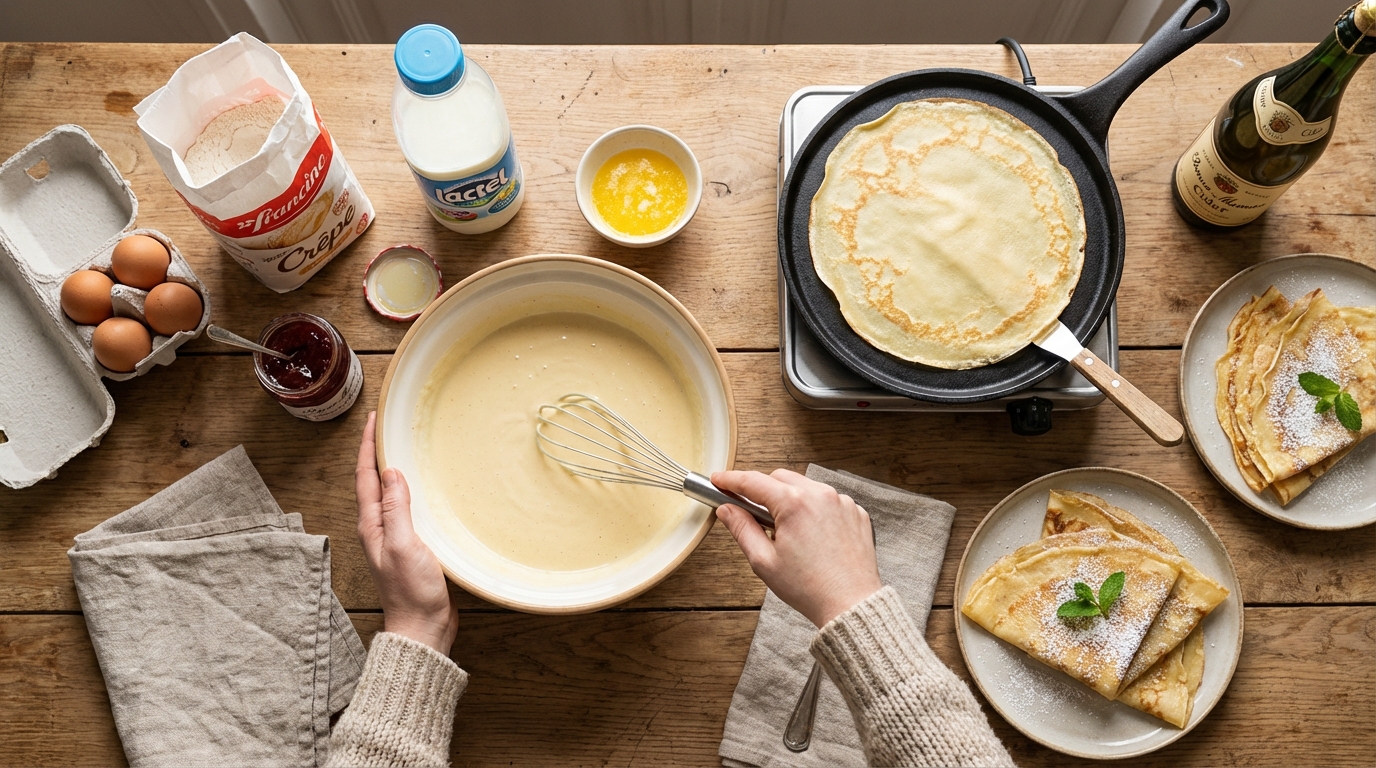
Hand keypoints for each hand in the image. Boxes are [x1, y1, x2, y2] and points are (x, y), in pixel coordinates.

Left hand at [355, 411, 457, 653]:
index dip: (368, 447)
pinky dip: (409, 488)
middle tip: (385, 425)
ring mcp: (394, 537)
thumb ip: (396, 508)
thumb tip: (391, 472)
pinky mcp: (410, 545)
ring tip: (400, 446)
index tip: (373, 420)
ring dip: (391, 468)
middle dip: (376, 451)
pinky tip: (422, 486)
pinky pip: (405, 507)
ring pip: (388, 493)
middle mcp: (378, 528)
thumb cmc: (412, 591)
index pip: (365, 477)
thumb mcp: (403, 545)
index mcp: (372, 525)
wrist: (423, 628)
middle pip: (372, 481)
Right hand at [712, 468, 882, 627]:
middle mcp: (820, 495)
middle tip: (754, 514)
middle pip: (780, 478)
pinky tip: (812, 535)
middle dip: (763, 490)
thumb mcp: (763, 561)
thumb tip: (726, 510)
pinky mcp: (856, 512)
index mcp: (794, 504)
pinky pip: (828, 500)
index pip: (753, 481)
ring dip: (790, 499)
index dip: (731, 479)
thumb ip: (741, 529)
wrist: (850, 604)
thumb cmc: (809, 588)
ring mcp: (842, 502)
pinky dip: (815, 508)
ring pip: (805, 486)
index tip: (719, 480)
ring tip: (788, 532)